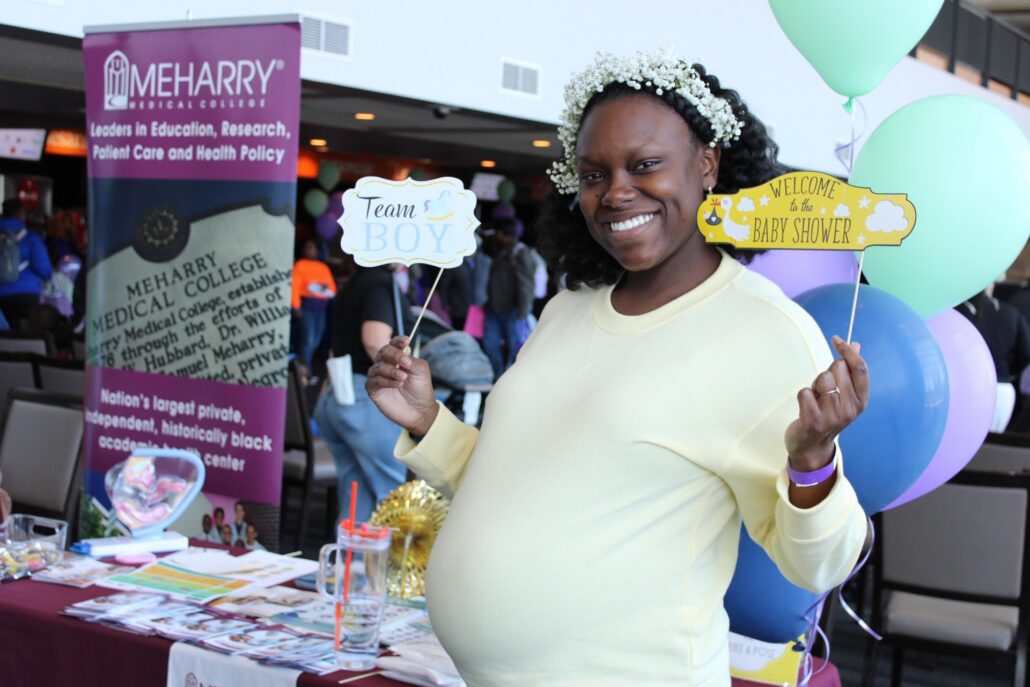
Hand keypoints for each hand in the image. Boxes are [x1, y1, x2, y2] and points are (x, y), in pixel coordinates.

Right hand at [366, 336, 438, 435]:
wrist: (420, 410)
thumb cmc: (420, 389)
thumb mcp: (421, 371)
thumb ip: (412, 360)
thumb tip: (403, 355)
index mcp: (398, 358)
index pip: (393, 344)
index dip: (398, 341)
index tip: (406, 341)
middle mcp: (386, 365)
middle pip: (383, 352)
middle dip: (394, 355)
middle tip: (405, 362)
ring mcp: (378, 377)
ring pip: (378, 367)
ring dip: (391, 371)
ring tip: (403, 378)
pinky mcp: (373, 389)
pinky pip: (374, 381)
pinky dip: (386, 381)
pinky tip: (398, 385)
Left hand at [785, 336, 869, 469]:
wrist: (812, 446)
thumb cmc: (827, 413)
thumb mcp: (843, 394)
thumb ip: (848, 370)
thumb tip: (855, 343)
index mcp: (861, 400)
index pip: (860, 368)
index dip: (848, 350)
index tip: (836, 339)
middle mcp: (851, 409)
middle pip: (837, 368)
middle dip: (827, 373)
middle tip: (823, 391)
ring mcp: (833, 416)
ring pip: (821, 378)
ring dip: (814, 385)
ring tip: (815, 400)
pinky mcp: (814, 421)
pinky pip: (804, 392)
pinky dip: (802, 396)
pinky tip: (805, 408)